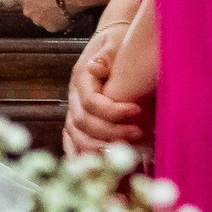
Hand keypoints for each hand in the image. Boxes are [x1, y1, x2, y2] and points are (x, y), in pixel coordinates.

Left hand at [8, 0, 72, 32]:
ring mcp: (39, 20)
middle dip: (35, 4)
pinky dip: (59, 21)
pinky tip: (66, 13)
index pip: (8, 0)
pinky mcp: (52, 27)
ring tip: (59, 4)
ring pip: (41, 18)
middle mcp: (27, 10)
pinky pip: (54, 26)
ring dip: (47, 13)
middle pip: (27, 9)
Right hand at [62, 26, 141, 150]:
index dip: (113, 111)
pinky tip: (94, 169)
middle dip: (111, 133)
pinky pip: (73, 144)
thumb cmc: (119, 45)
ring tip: (127, 151)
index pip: (91, 102)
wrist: (113, 42)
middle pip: (83, 124)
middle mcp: (74, 97)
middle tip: (138, 133)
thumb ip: (106, 56)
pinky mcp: (78, 123)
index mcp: (82, 78)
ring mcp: (74, 111)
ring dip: (101, 148)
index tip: (138, 111)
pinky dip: (81, 157)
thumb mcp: (114, 43)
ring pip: (77, 138)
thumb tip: (97, 67)